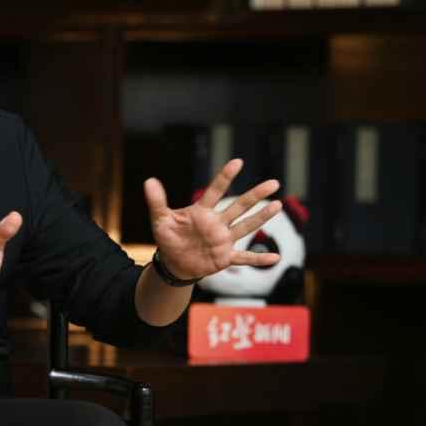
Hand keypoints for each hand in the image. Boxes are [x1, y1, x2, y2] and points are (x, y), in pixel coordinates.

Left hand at [144, 158, 281, 280]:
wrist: (174, 263)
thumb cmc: (169, 238)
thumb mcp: (160, 220)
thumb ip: (157, 201)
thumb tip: (148, 181)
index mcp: (202, 212)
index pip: (215, 191)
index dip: (225, 177)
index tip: (238, 162)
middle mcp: (217, 223)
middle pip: (238, 206)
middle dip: (255, 195)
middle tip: (273, 183)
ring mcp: (223, 240)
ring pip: (245, 226)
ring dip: (261, 217)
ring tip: (277, 205)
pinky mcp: (224, 257)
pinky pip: (244, 258)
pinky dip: (258, 259)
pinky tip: (275, 257)